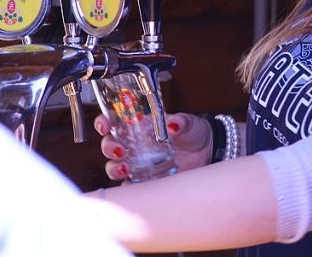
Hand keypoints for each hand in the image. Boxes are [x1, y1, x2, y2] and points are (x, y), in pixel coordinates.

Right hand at [95, 111, 212, 181]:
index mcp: (139, 126)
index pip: (114, 122)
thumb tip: (173, 124)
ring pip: (114, 167)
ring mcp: (138, 164)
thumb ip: (181, 122)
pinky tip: (132, 186)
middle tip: (120, 150)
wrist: (207, 152)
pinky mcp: (146, 180)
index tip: (105, 124)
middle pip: (109, 146)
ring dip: (115, 168)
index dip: (104, 122)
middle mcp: (134, 145)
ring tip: (126, 169)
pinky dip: (127, 189)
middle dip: (108, 148)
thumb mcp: (188, 123)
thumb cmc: (193, 133)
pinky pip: (130, 187)